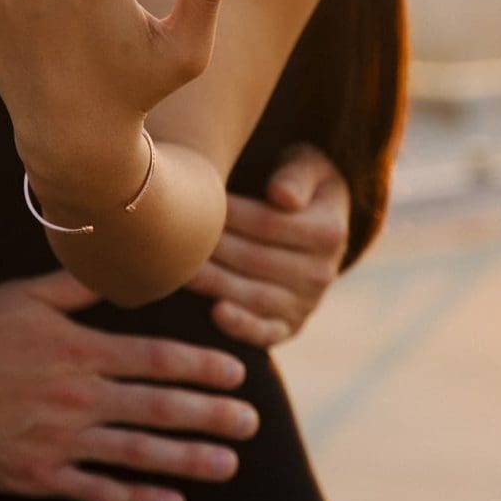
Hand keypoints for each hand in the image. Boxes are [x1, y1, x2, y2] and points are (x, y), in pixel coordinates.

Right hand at [0, 266, 257, 500]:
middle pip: (159, 408)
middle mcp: (74, 396)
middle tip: (252, 424)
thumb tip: (122, 267)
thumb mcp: (20, 296)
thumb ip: (77, 288)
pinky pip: (96, 492)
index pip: (156, 358)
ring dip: (188, 459)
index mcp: (76, 349)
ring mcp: (56, 439)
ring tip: (228, 465)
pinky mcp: (34, 474)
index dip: (202, 368)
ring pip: (137, 453)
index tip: (239, 375)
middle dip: (211, 416)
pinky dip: (137, 500)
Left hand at [187, 144, 350, 346]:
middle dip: (212, 248)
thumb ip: (296, 176)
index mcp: (329, 232)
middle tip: (171, 237)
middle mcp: (323, 272)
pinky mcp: (289, 326)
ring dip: (213, 283)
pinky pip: (266, 332)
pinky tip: (215, 312)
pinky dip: (241, 326)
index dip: (229, 213)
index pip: (269, 223)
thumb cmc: (297, 185)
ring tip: (177, 268)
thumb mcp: (307, 167)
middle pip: (254, 260)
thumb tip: (282, 195)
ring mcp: (307, 304)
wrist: (316, 224)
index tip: (195, 200)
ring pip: (253, 294)